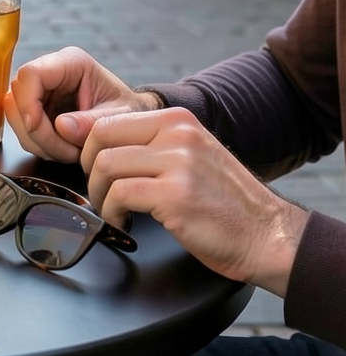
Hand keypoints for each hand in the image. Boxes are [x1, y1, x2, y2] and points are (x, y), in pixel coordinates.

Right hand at [4, 47, 158, 162]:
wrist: (131, 122)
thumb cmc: (128, 111)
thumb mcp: (119, 117)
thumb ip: (92, 122)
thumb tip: (61, 126)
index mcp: (71, 63)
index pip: (30, 74)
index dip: (27, 102)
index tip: (37, 127)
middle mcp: (51, 73)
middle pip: (18, 97)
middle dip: (37, 131)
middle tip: (66, 150)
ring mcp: (40, 91)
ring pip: (16, 116)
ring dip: (38, 142)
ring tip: (70, 151)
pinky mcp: (35, 109)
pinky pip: (22, 129)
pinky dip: (39, 146)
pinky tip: (63, 149)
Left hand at [81, 108, 308, 294]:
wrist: (267, 235)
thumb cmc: (224, 203)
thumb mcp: (188, 157)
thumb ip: (150, 146)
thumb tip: (94, 142)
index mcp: (177, 120)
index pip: (108, 121)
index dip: (89, 149)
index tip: (93, 171)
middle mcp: (177, 134)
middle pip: (100, 139)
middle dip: (88, 169)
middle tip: (99, 192)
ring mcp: (178, 162)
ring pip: (104, 166)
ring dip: (98, 194)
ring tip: (112, 209)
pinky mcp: (175, 194)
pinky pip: (118, 194)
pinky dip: (110, 211)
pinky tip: (123, 221)